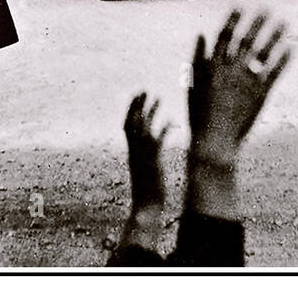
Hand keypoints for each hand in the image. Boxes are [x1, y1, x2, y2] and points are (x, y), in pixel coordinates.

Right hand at [123, 92, 167, 214]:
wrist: (146, 208)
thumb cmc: (147, 191)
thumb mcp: (145, 169)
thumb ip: (146, 157)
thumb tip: (151, 147)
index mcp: (131, 152)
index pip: (126, 125)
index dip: (131, 109)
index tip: (137, 94)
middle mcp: (134, 151)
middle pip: (132, 122)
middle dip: (138, 105)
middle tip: (145, 89)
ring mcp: (143, 156)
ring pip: (143, 128)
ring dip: (150, 112)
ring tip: (159, 96)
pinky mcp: (153, 162)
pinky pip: (157, 142)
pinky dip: (163, 130)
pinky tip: (171, 121)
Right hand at [188, 10, 290, 165]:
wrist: (214, 141)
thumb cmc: (200, 113)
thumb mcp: (193, 83)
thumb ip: (197, 57)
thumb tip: (201, 34)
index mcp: (213, 66)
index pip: (224, 37)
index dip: (232, 20)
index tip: (240, 7)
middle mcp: (231, 70)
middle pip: (246, 40)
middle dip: (257, 23)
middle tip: (267, 8)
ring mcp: (246, 82)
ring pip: (263, 53)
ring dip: (274, 36)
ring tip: (284, 23)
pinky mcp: (260, 95)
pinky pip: (274, 73)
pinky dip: (283, 59)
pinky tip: (291, 48)